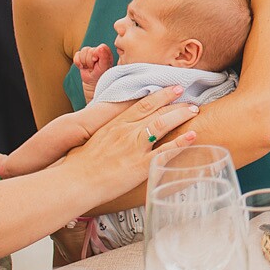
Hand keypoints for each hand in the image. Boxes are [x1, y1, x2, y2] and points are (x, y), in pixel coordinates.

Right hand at [68, 85, 200, 200]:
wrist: (74, 181)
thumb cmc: (80, 164)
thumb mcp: (94, 140)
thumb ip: (109, 133)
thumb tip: (116, 131)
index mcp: (115, 125)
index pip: (142, 104)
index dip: (161, 94)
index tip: (174, 89)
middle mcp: (127, 132)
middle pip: (156, 111)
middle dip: (176, 103)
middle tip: (191, 99)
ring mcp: (134, 147)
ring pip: (163, 124)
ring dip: (181, 115)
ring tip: (195, 111)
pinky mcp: (140, 165)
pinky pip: (164, 151)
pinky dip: (180, 142)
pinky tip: (193, 135)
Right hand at [73, 44, 114, 91]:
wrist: (93, 84)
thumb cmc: (101, 76)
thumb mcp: (104, 68)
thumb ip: (104, 57)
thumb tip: (100, 47)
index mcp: (107, 53)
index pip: (101, 46)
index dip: (96, 53)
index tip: (96, 61)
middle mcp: (99, 52)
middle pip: (90, 49)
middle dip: (89, 61)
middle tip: (93, 68)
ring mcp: (90, 54)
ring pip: (83, 51)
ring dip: (84, 62)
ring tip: (88, 68)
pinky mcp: (82, 56)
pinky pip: (77, 54)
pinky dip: (78, 62)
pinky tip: (82, 67)